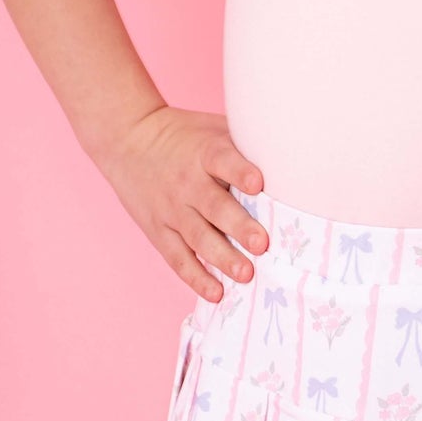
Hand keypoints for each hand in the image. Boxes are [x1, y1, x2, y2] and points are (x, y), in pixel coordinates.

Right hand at [91, 105, 269, 302]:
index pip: (222, 161)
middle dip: (238, 226)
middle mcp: (187, 183)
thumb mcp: (213, 128)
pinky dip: (195, 277)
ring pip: (197, 237)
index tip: (258, 183)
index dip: (240, 172)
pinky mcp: (158, 230)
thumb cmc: (186, 135)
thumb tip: (293, 150)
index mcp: (204, 153)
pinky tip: (216, 292)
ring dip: (222, 258)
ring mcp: (171, 210)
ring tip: (246, 275)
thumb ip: (246, 141)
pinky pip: (177, 257)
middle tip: (261, 244)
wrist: (128, 140)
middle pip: (213, 206)